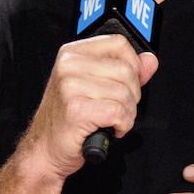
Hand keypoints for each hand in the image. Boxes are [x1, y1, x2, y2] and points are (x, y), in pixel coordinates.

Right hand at [22, 34, 158, 179]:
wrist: (44, 148)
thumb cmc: (66, 120)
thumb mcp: (95, 87)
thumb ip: (125, 70)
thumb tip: (150, 60)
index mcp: (72, 54)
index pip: (119, 44)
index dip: (133, 65)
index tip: (128, 83)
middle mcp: (69, 65)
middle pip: (126, 71)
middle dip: (131, 96)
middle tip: (115, 109)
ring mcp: (70, 86)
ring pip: (125, 94)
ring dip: (126, 114)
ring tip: (109, 121)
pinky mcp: (77, 108)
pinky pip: (119, 113)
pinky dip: (122, 126)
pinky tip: (109, 129)